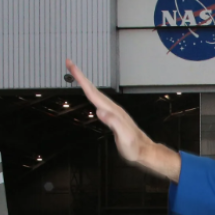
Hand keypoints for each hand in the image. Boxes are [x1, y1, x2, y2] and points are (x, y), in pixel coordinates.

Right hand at [65, 59, 181, 181]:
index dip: (81, 79)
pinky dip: (92, 94)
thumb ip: (114, 123)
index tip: (72, 67)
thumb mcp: (124, 137)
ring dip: (85, 83)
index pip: (93, 92)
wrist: (145, 151)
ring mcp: (114, 111)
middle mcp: (113, 108)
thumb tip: (100, 111)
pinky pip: (99, 101)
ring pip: (96, 94)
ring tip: (76, 74)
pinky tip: (90, 94)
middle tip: (69, 64)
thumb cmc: (134, 147)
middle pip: (93, 89)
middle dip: (80, 76)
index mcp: (112, 111)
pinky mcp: (114, 116)